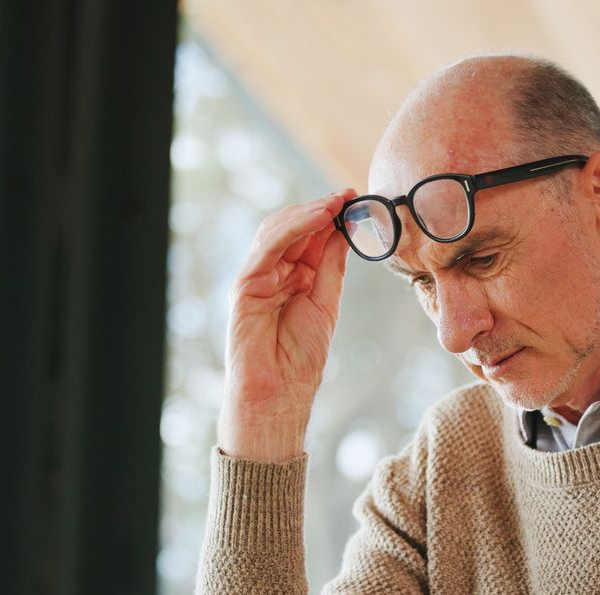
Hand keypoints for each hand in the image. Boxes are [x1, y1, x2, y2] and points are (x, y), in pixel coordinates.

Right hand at [218, 190, 355, 461]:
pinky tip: (316, 218)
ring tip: (336, 202)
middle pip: (292, 228)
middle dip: (320, 208)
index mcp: (293, 277)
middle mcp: (273, 273)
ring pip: (277, 231)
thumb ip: (331, 266)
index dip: (331, 215)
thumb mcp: (326, 303)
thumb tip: (344, 229)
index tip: (355, 198)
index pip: (309, 236)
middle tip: (347, 194)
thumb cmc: (300, 359)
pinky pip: (267, 248)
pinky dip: (293, 228)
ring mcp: (256, 277)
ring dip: (308, 213)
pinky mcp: (244, 285)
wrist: (279, 395)